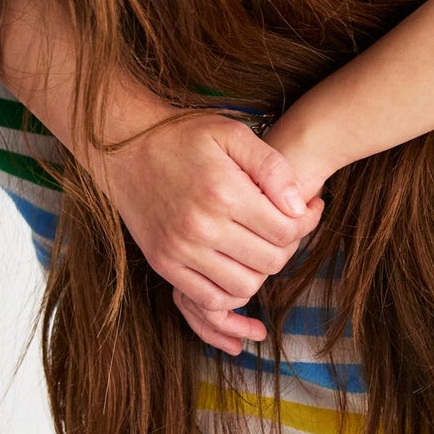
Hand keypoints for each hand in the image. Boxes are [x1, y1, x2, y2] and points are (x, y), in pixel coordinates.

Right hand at [101, 111, 322, 352]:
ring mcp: (179, 250)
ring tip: (263, 246)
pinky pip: (210, 299)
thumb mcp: (233, 134)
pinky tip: (240, 268)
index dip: (307, 224)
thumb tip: (300, 206)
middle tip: (287, 228)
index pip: (286, 231)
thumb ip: (273, 168)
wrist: (123, 147)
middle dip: (288, 247)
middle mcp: (201, 227)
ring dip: (262, 272)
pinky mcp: (163, 263)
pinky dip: (232, 292)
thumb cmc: (183, 137)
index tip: (310, 210)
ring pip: (245, 286)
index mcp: (223, 193)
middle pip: (270, 262)